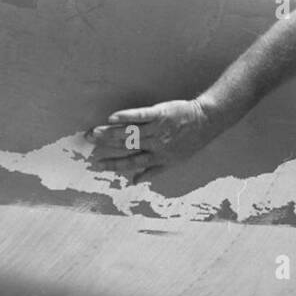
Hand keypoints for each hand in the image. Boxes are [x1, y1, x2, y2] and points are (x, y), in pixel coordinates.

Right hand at [87, 99, 214, 183]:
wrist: (207, 121)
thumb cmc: (190, 142)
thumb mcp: (174, 162)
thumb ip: (153, 172)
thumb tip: (133, 182)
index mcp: (157, 157)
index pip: (131, 163)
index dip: (113, 164)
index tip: (96, 164)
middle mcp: (156, 144)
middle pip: (127, 145)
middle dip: (106, 144)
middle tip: (88, 140)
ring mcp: (158, 128)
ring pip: (130, 132)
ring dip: (110, 132)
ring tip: (94, 132)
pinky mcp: (161, 113)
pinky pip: (142, 115)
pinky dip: (127, 116)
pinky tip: (113, 118)